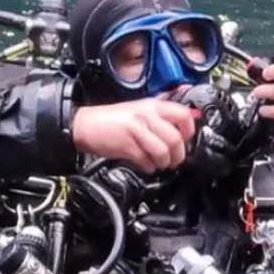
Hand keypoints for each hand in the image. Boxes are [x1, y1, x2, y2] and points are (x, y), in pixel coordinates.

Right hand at [71, 98, 197, 173]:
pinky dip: (149, 167)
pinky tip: (145, 165)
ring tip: (160, 164)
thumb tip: (183, 125)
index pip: (183, 115)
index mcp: (152, 105)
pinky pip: (147, 161)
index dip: (189, 131)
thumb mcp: (138, 109)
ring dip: (164, 163)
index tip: (186, 140)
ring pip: (163, 152)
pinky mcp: (127, 146)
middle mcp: (146, 116)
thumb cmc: (111, 120)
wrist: (84, 125)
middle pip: (176, 138)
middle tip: (175, 159)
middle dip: (179, 154)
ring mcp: (136, 131)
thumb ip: (159, 117)